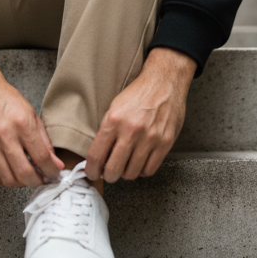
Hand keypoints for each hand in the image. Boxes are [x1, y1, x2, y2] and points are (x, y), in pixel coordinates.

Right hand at [0, 58, 63, 187]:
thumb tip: (55, 164)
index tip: (54, 174)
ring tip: (27, 177)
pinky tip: (12, 174)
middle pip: (24, 173)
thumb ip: (44, 141)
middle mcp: (4, 135)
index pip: (41, 157)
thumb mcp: (32, 114)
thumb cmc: (7, 100)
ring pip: (8, 179)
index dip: (51, 171)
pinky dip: (5, 180)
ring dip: (21, 183)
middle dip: (37, 181)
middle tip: (42, 179)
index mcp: (22, 123)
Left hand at [85, 47, 196, 183]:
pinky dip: (143, 171)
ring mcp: (149, 138)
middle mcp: (131, 130)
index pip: (96, 155)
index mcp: (113, 120)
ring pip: (132, 173)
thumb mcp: (114, 107)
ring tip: (126, 165)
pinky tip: (140, 162)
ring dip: (126, 173)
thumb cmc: (138, 94)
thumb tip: (99, 156)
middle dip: (109, 175)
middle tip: (109, 172)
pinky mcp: (165, 143)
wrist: (163, 82)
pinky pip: (150, 169)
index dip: (91, 170)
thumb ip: (107, 131)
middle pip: (113, 169)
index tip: (92, 173)